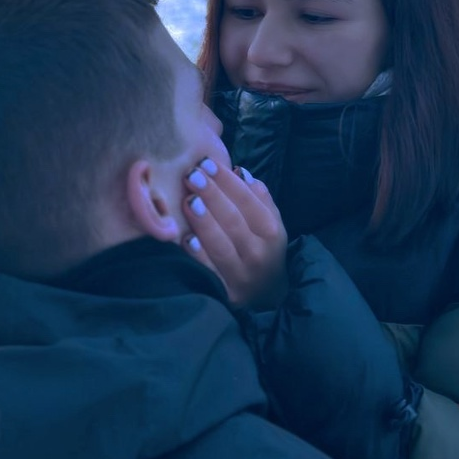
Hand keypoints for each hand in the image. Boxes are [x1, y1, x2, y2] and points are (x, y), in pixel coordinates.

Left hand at [181, 158, 287, 308]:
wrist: (267, 295)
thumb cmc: (263, 248)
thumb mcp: (270, 222)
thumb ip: (258, 197)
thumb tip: (239, 172)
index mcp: (271, 231)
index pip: (248, 200)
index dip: (226, 181)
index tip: (206, 164)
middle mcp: (258, 253)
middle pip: (233, 220)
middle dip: (211, 195)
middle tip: (191, 175)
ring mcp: (241, 275)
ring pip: (221, 244)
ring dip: (204, 221)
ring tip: (188, 200)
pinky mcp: (225, 293)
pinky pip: (210, 272)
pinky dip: (199, 256)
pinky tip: (187, 240)